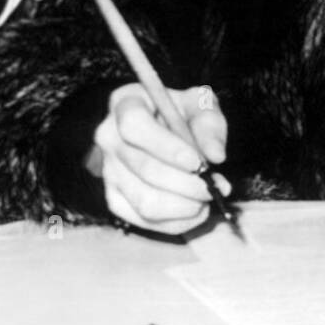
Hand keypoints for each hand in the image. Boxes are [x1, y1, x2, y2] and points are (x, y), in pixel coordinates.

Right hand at [87, 82, 229, 235]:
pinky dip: (177, 222)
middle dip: (187, 184)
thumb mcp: (200, 105)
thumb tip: (216, 156)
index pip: (135, 127)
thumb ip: (209, 125)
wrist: (165, 129)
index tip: (197, 162)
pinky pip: (145, 220)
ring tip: (207, 196)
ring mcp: (109, 172)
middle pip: (144, 169)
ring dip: (185, 206)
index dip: (167, 148)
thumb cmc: (181, 113)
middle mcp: (109, 138)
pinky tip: (195, 208)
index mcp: (125, 103)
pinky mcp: (114, 200)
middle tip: (215, 186)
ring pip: (145, 201)